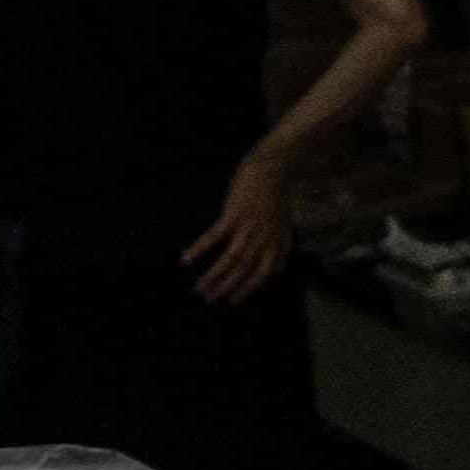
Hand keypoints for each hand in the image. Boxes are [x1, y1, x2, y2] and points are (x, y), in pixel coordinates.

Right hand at [186, 150, 294, 304]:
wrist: (272, 168)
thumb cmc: (276, 195)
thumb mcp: (284, 224)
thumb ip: (281, 247)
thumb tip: (279, 271)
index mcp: (275, 240)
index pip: (262, 272)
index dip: (248, 288)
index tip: (232, 301)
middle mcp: (263, 237)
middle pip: (244, 269)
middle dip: (226, 287)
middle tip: (209, 299)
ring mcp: (248, 226)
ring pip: (230, 258)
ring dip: (213, 275)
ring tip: (199, 288)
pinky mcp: (233, 214)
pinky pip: (214, 236)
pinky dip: (200, 248)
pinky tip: (185, 259)